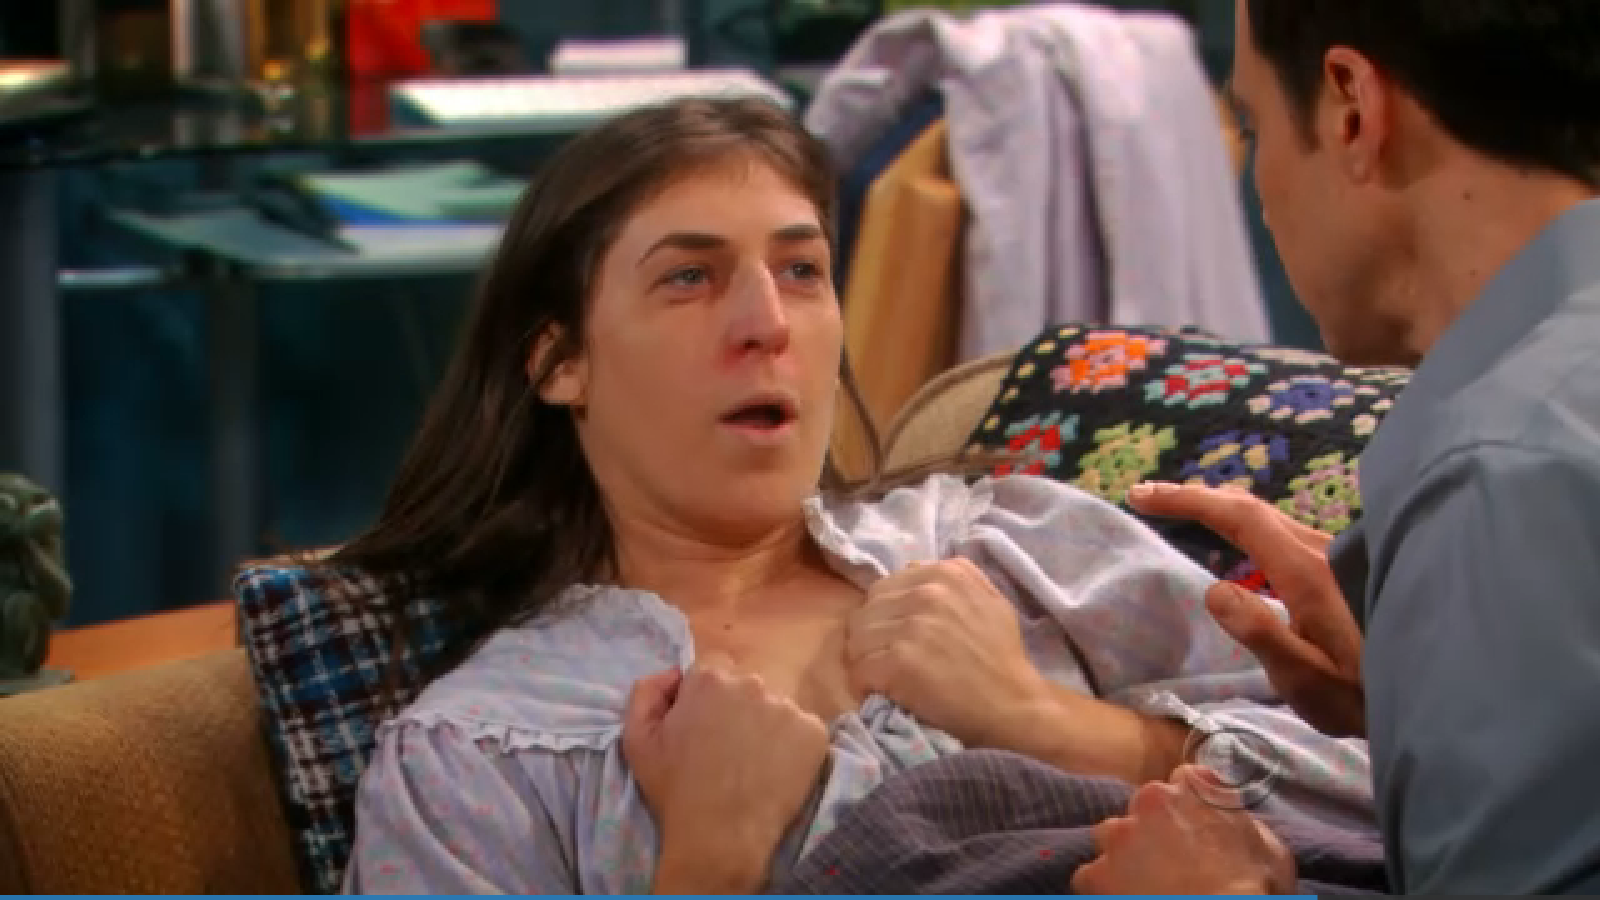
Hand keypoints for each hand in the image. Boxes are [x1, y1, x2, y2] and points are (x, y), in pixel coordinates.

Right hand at [622, 658, 829, 892]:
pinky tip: (775, 772)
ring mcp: (788, 707)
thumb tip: (673, 673)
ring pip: (776, 707)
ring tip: (753, 764)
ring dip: (766, 725)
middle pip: (746, 685)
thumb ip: (647, 691)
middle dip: (737, 708)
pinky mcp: (815, 732)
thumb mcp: (636, 738)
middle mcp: (752, 683)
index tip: (703, 726)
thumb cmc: (674, 790)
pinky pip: (802, 730)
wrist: (720, 838)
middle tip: (727, 748)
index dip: (706, 697)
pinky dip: (792, 746)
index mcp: (710, 678)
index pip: (712, 669)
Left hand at [845, 558, 1053, 749]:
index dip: (885, 617)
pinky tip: (883, 693)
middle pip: (866, 612)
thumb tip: (912, 570)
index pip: (883, 589)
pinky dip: (866, 685)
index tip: (895, 639)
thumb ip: (953, 580)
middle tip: (884, 662)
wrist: (1014, 705)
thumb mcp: (988, 601)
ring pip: (856, 639)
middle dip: (871, 638)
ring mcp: (911, 626)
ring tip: (883, 679)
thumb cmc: (1002, 657)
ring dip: (865, 662)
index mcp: (945, 573)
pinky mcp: (899, 662)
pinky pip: (859, 670)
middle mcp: (926, 592)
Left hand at [1072, 765, 1296, 894]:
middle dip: (1154, 830)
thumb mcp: (1271, 850)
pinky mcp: (1097, 873)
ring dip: (1124, 855)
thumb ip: (1243, 822)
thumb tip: (1231, 819)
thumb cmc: (1254, 891)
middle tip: (1172, 862)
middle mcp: (1151, 800)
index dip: (1190, 805)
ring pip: (1111, 837)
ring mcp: (1120, 836)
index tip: (1195, 826)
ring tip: (1143, 883)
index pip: (1185, 778)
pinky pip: (1090, 876)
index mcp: (1195, 787)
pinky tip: (1124, 898)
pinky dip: (1104, 888)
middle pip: (1145, 807)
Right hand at [1128, 482, 1365, 737]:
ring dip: (1222, 507)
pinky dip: (1248, 522)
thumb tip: (1214, 588)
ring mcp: (1337, 555)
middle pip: (1252, 506)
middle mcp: (1322, 551)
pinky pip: (1285, 530)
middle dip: (1197, 495)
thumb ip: (1261, 634)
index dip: (1188, 500)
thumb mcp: (1307, 680)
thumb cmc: (1367, 695)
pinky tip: (1239, 538)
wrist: (1439, 692)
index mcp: (1306, 573)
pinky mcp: (1345, 568)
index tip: (1142, 494)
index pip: (1240, 517)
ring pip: (1271, 515)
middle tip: (1148, 495)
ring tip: (1184, 509)